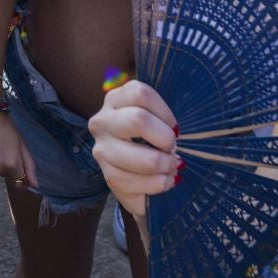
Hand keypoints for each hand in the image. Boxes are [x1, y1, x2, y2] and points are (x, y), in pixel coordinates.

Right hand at [0, 110, 38, 189]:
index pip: (19, 182)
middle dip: (6, 165)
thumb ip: (29, 166)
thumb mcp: (21, 143)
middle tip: (3, 147)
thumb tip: (34, 185)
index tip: (16, 161)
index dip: (19, 173)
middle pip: (5, 174)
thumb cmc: (6, 126)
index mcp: (11, 164)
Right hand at [88, 79, 180, 217]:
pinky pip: (142, 182)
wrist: (135, 174)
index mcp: (115, 100)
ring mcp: (102, 150)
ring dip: (166, 165)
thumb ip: (161, 116)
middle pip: (137, 119)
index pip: (141, 94)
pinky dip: (160, 183)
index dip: (164, 112)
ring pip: (145, 158)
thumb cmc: (150, 139)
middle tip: (173, 148)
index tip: (172, 127)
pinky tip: (165, 180)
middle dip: (165, 138)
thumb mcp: (153, 118)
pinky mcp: (109, 177)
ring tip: (172, 166)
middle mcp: (102, 122)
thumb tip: (175, 133)